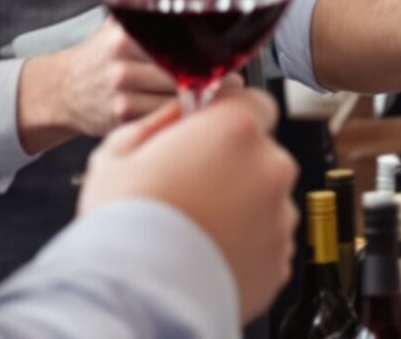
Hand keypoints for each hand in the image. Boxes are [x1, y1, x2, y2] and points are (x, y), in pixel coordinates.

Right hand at [22, 0, 248, 152]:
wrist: (63, 90)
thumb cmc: (108, 49)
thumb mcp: (127, 13)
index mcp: (124, 4)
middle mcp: (121, 36)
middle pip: (193, 34)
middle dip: (226, 46)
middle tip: (243, 51)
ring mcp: (122, 75)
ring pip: (190, 77)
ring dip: (220, 84)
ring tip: (231, 83)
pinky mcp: (124, 110)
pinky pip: (177, 108)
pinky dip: (198, 107)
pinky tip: (206, 106)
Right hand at [83, 88, 298, 323]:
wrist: (136, 296)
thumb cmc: (123, 221)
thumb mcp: (119, 152)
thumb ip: (157, 123)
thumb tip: (178, 114)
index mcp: (235, 128)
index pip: (253, 103)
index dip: (227, 118)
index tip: (207, 134)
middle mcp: (270, 167)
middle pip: (260, 156)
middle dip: (233, 167)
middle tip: (191, 190)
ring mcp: (280, 216)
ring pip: (265, 201)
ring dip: (240, 209)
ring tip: (195, 229)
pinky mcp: (281, 259)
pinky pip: (266, 242)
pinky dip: (245, 246)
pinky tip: (207, 253)